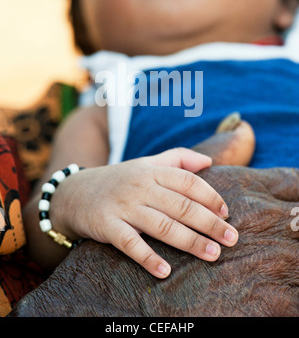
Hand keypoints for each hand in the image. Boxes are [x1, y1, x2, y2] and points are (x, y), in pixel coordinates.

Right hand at [51, 148, 237, 277]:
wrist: (75, 192)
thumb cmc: (120, 179)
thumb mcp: (146, 163)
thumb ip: (178, 158)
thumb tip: (209, 162)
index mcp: (152, 171)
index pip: (188, 181)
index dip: (211, 196)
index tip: (226, 213)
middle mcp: (140, 186)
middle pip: (181, 205)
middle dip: (210, 223)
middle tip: (232, 239)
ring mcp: (123, 207)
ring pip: (162, 225)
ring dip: (190, 241)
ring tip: (213, 254)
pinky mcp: (107, 226)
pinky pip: (130, 243)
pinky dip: (148, 258)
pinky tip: (165, 272)